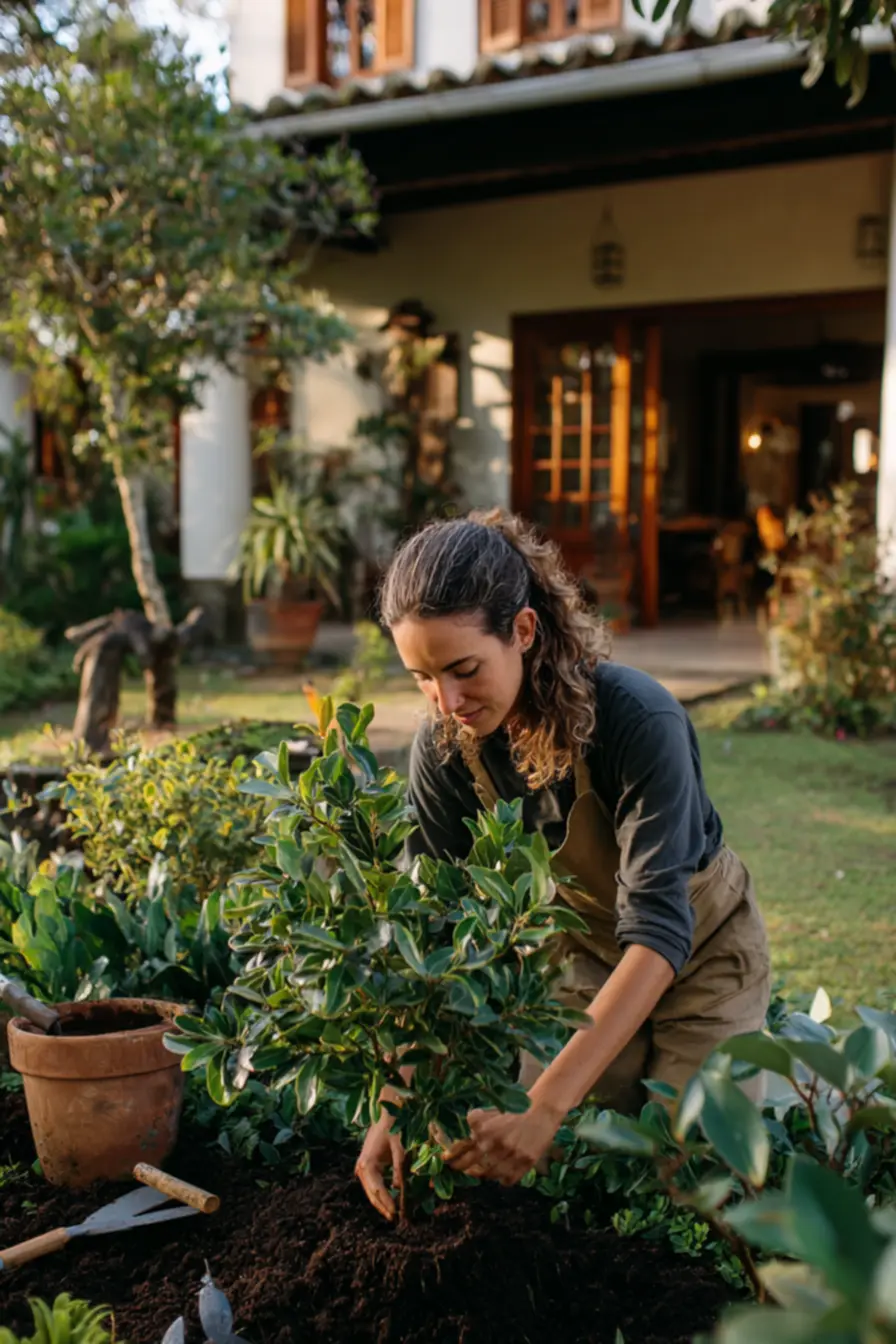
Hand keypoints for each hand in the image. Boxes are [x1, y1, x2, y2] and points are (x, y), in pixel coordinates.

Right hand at [355, 1105, 404, 1221]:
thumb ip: (399, 1168)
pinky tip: (390, 1199)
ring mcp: (362, 1167)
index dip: (387, 1202)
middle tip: (395, 1219)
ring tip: (393, 1213)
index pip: (378, 1190)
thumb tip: (399, 1188)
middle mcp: (361, 1168)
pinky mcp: (367, 1165)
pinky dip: (380, 1192)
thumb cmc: (393, 1127)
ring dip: (381, 1201)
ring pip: (371, 1191)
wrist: (385, 1112)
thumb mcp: (399, 1147)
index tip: (396, 1213)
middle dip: (383, 1206)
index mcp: (367, 1164)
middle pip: (372, 1194)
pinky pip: (373, 1184)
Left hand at [443, 1097, 563, 1186]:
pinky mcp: (525, 1162)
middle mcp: (495, 1143)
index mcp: (484, 1128)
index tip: (446, 1158)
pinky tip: (501, 1173)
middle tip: (460, 1167)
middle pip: (470, 1164)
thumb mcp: (492, 1112)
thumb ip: (476, 1124)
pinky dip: (502, 1179)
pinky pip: (507, 1180)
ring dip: (482, 1174)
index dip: (451, 1155)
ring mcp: (511, 1154)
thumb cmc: (514, 1110)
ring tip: (480, 1170)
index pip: (460, 1147)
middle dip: (461, 1167)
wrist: (542, 1110)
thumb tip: (461, 1137)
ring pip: (488, 1175)